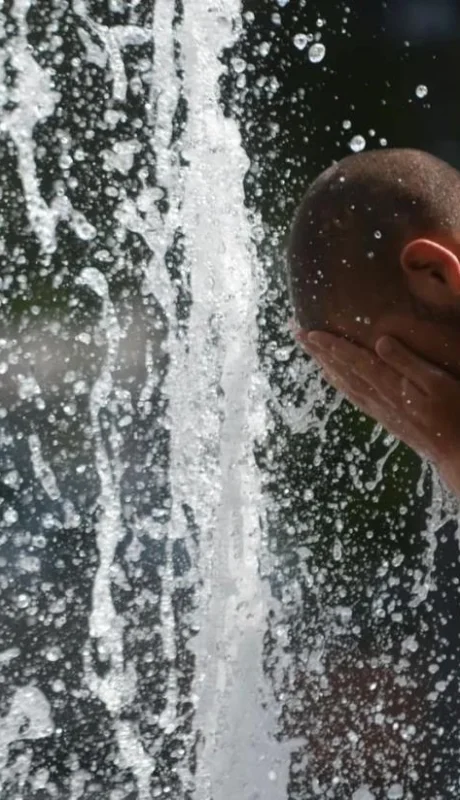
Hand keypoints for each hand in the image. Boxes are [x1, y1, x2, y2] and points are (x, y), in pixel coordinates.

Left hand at [295, 330, 459, 493]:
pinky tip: (331, 377)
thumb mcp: (437, 383)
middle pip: (340, 369)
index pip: (352, 360)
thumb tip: (380, 342)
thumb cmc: (454, 413)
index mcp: (388, 385)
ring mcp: (379, 409)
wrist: (455, 452)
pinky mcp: (384, 417)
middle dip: (317, 350)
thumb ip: (407, 362)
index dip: (329, 345)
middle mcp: (377, 397)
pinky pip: (352, 395)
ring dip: (323, 363)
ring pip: (343, 382)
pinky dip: (338, 382)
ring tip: (308, 349)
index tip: (308, 331)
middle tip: (295, 332)